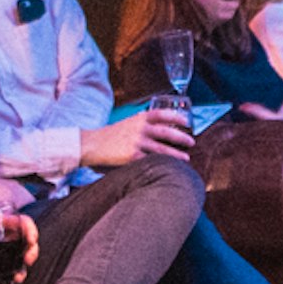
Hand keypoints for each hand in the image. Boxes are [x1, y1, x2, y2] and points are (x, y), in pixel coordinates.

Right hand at [80, 106, 197, 167]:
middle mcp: (140, 128)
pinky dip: (161, 165)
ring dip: (176, 155)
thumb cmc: (109, 136)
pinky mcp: (132, 156)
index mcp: (139, 118)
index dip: (176, 116)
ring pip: (162, 149)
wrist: (91, 144)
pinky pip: (151, 161)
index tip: (187, 121)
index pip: (162, 114)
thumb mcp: (126, 124)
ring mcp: (136, 142)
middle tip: (191, 142)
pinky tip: (168, 169)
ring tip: (186, 159)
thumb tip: (159, 130)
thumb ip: (141, 125)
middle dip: (181, 138)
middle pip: (167, 132)